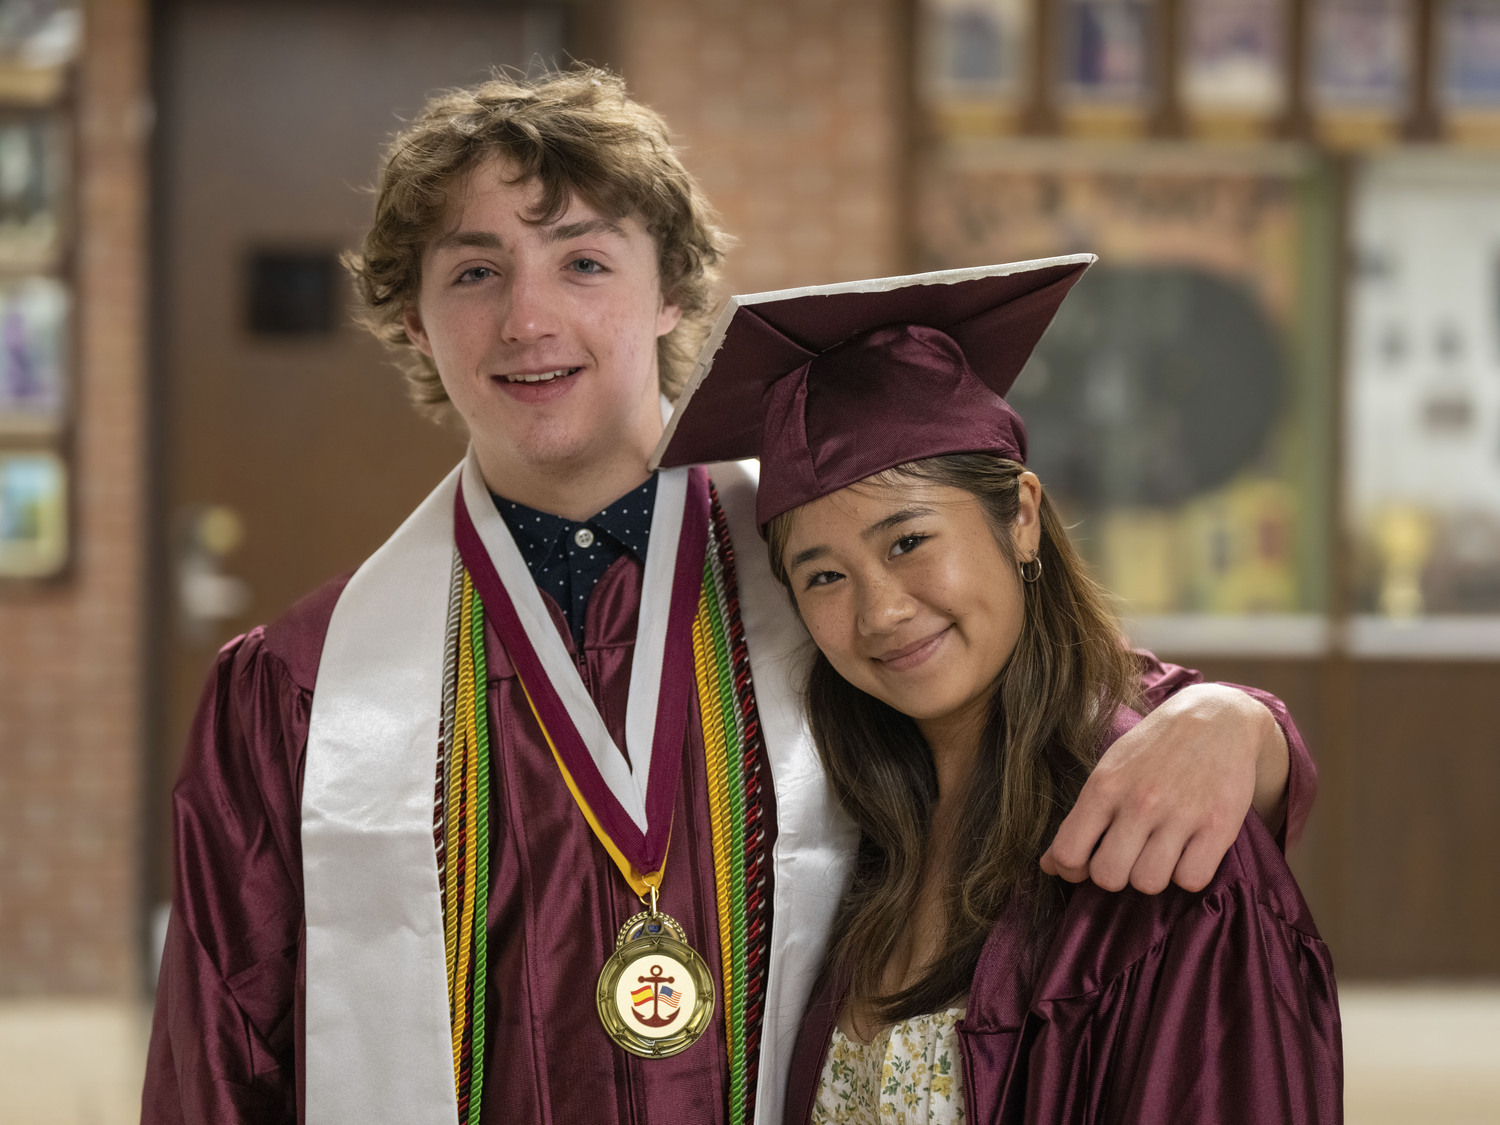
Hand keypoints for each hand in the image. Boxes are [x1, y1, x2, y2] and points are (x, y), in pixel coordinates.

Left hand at [1038, 684, 1288, 893]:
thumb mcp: (1109, 771)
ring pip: (1148, 883)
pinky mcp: (1219, 826)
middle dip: (1114, 874)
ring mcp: (1180, 815)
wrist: (1216, 717)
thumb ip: (1080, 819)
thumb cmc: (1154, 748)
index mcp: (1104, 786)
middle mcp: (1139, 802)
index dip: (1071, 869)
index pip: (1068, 853)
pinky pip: (1191, 880)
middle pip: (1108, 877)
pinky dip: (1188, 873)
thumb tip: (1048, 865)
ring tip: (1159, 852)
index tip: (1085, 865)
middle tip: (1126, 856)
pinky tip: (1187, 852)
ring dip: (1151, 874)